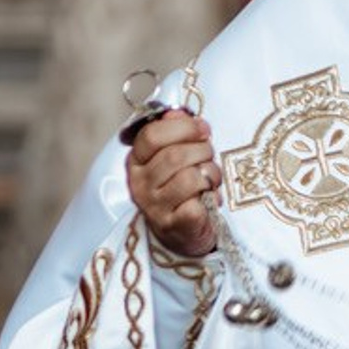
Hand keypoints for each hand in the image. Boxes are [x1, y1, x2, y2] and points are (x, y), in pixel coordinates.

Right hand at [128, 110, 221, 260]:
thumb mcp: (174, 157)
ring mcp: (154, 206)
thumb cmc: (180, 190)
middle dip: (202, 151)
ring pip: (190, 177)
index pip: (152, 135)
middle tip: (210, 155)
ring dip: (210, 174)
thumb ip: (174, 133)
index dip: (183, 128)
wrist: (182, 234)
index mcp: (136, 161)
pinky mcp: (173, 224)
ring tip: (211, 179)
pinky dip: (211, 197)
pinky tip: (210, 199)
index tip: (203, 130)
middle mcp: (140, 184)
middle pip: (175, 155)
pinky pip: (198, 202)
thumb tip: (177, 114)